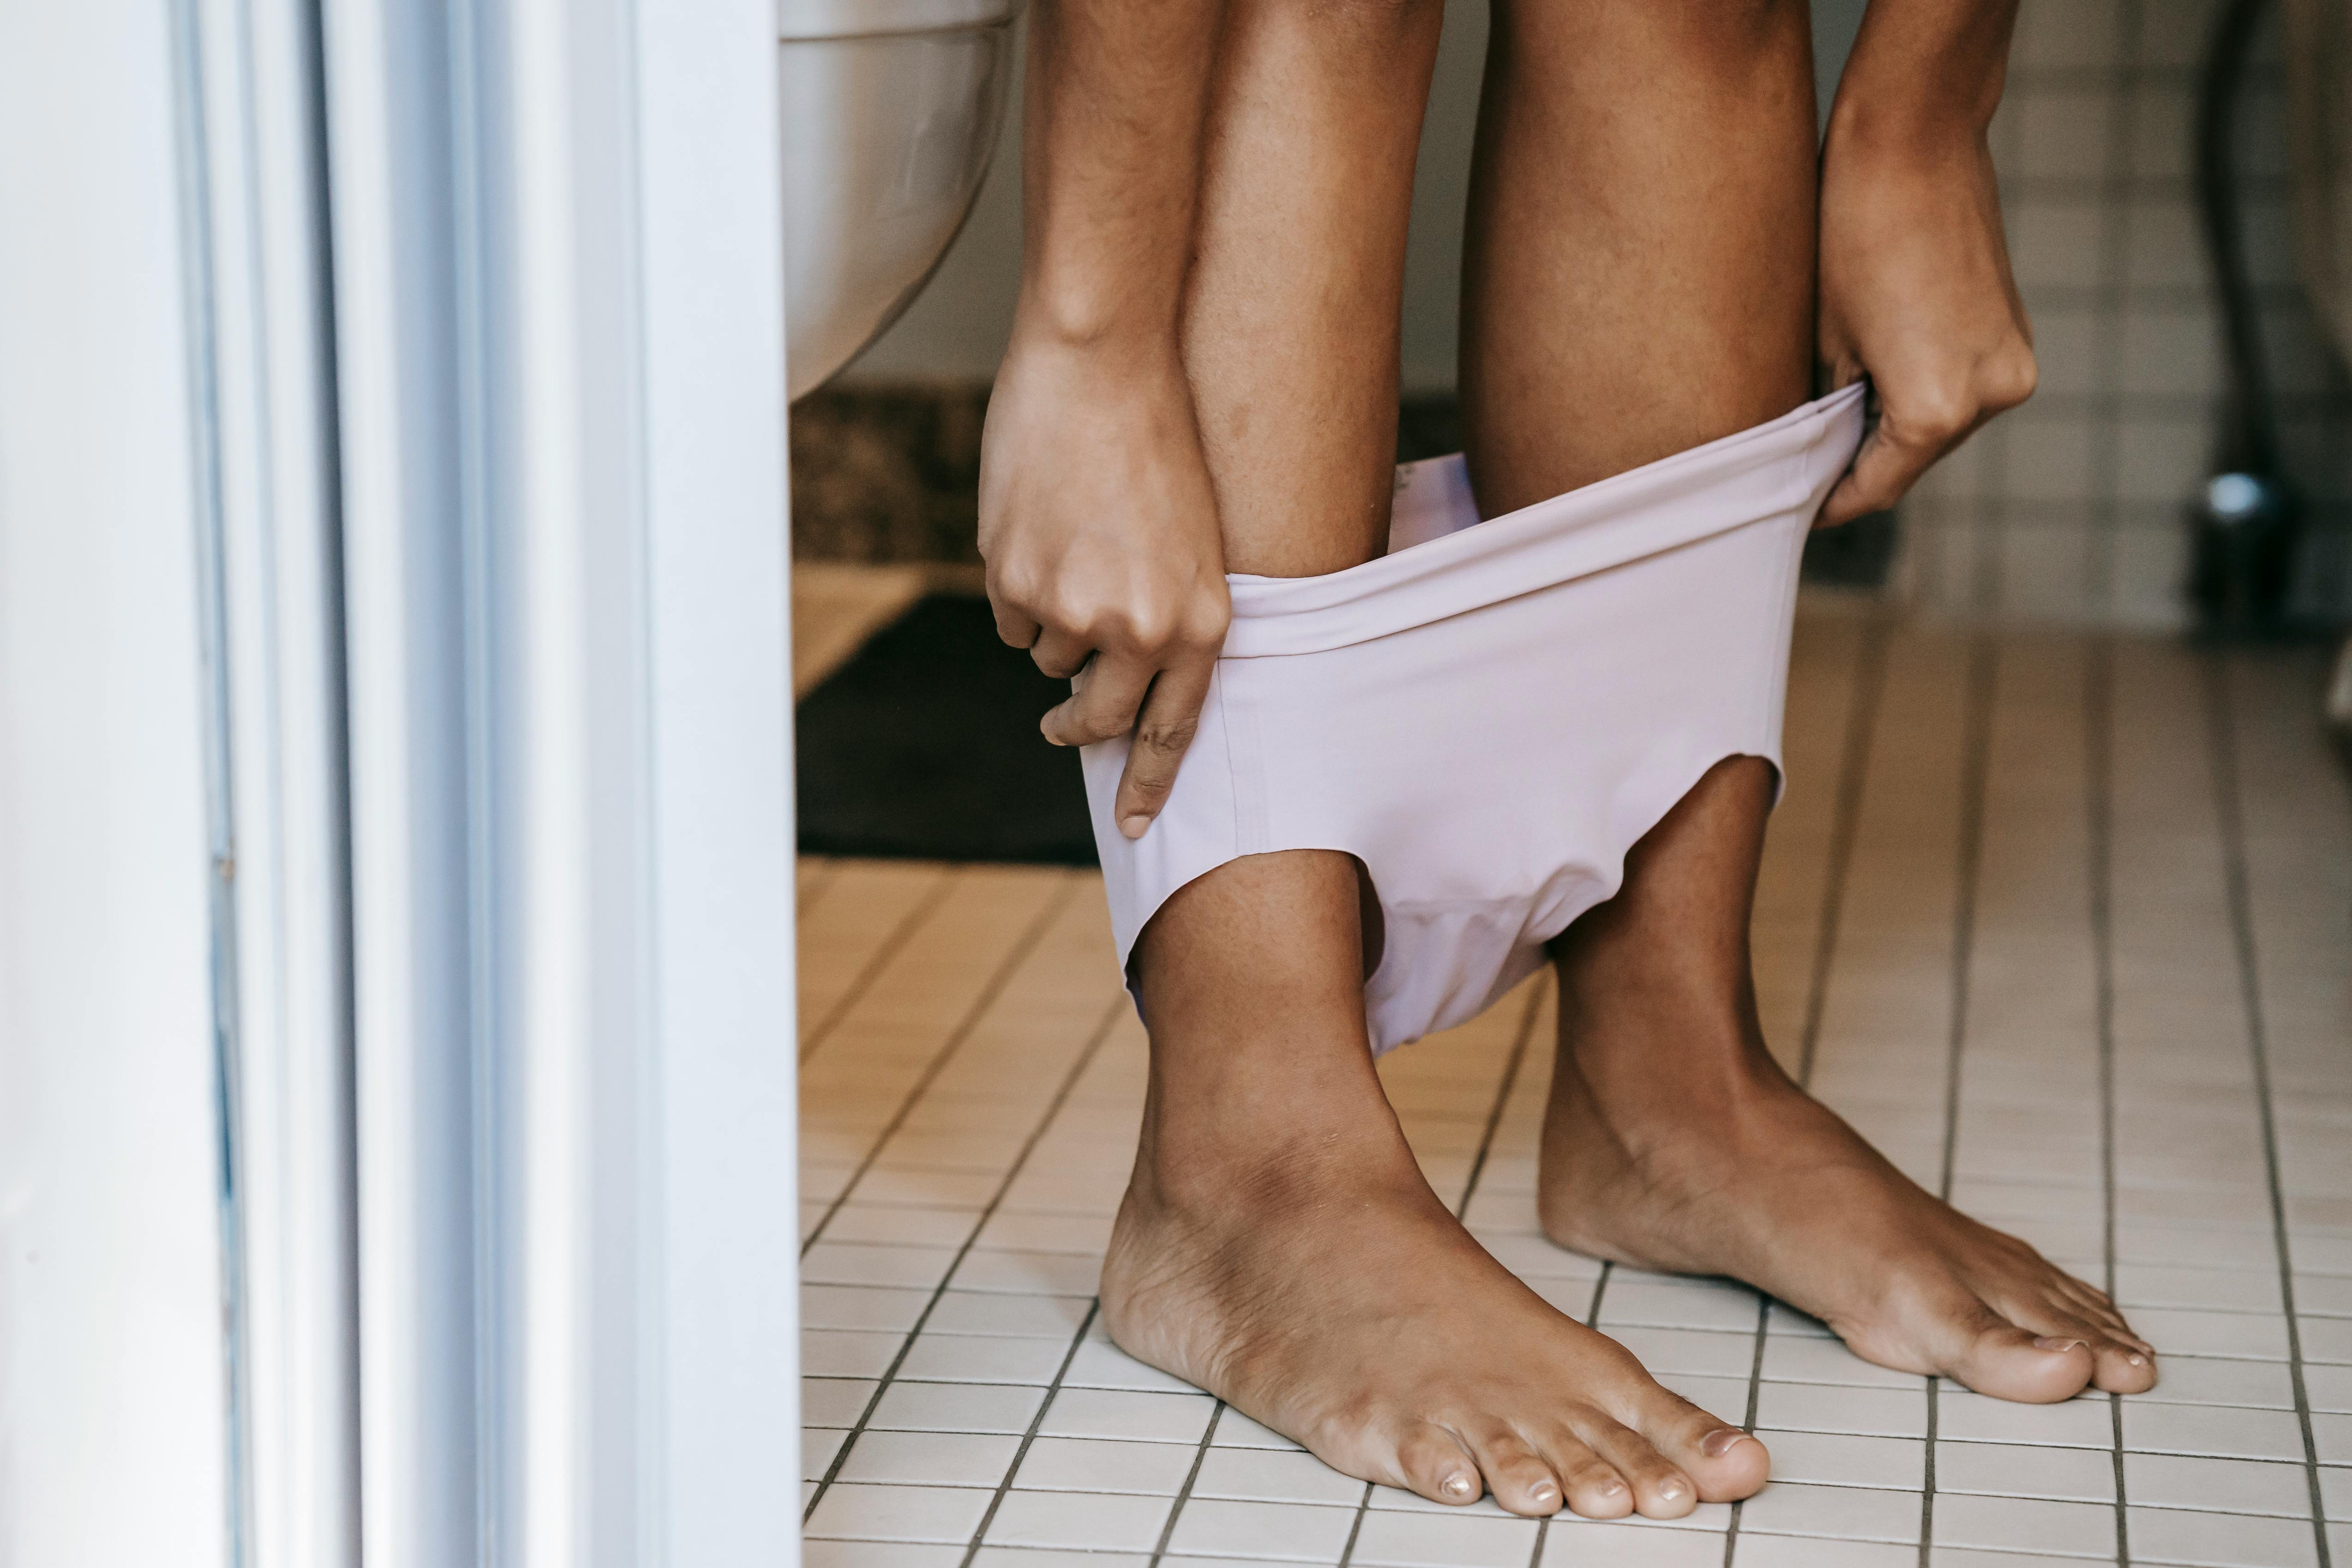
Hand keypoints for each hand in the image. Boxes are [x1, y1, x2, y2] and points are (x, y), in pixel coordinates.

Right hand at [977, 335, 1230, 837]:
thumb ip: (1166, 616)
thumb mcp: (1191, 542)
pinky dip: (1019, 591)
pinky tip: (1039, 533)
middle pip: (1098, 719)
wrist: (1102, 362)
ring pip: (1050, 659)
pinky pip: (1011, 620)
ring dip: (1054, 625)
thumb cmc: (1155, 440)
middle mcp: (1142, 629)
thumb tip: (1116, 678)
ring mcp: (1074, 610)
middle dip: (1076, 730)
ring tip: (1072, 551)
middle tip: (1060, 729)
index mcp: (1202, 621)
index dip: (1147, 783)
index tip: (1130, 823)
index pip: (1173, 732)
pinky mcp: (1015, 581)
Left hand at [1815, 128, 2038, 526]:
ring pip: (1940, 427)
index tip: (1800, 512)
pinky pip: (1963, 389)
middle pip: (1912, 460)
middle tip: (1808, 468)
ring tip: (1839, 414)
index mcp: (1935, 409)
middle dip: (1862, 464)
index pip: (1876, 489)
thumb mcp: (1827, 342)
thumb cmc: (1853, 234)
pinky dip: (1923, 391)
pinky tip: (1881, 373)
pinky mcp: (2016, 336)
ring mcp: (2012, 365)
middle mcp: (1990, 397)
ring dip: (1894, 427)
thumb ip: (1836, 412)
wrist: (1915, 144)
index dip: (1832, 504)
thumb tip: (1830, 450)